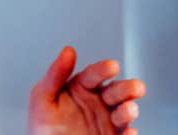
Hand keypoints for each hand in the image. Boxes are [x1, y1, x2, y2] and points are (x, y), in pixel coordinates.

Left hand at [27, 46, 146, 134]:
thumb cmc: (43, 126)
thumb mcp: (42, 97)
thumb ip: (55, 74)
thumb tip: (68, 51)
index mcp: (82, 87)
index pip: (95, 74)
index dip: (104, 69)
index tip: (112, 66)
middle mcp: (98, 101)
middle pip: (116, 91)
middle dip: (127, 88)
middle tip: (135, 88)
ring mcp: (106, 120)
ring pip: (124, 112)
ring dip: (129, 109)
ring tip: (128, 110)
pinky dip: (129, 134)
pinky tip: (129, 132)